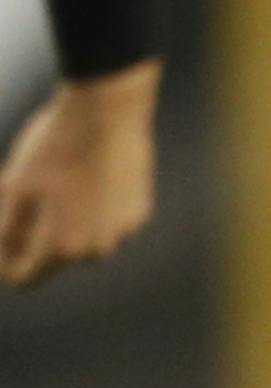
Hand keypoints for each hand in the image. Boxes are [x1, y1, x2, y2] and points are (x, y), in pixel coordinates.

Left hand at [0, 63, 158, 286]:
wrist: (107, 111)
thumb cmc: (54, 146)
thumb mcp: (16, 185)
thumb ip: (5, 226)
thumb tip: (2, 248)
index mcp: (62, 246)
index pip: (26, 277)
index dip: (4, 261)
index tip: (0, 235)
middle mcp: (97, 249)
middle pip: (57, 256)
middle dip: (37, 233)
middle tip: (21, 192)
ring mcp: (123, 231)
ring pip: (87, 238)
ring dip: (69, 221)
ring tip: (59, 182)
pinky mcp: (140, 211)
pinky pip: (110, 220)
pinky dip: (96, 206)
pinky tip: (88, 173)